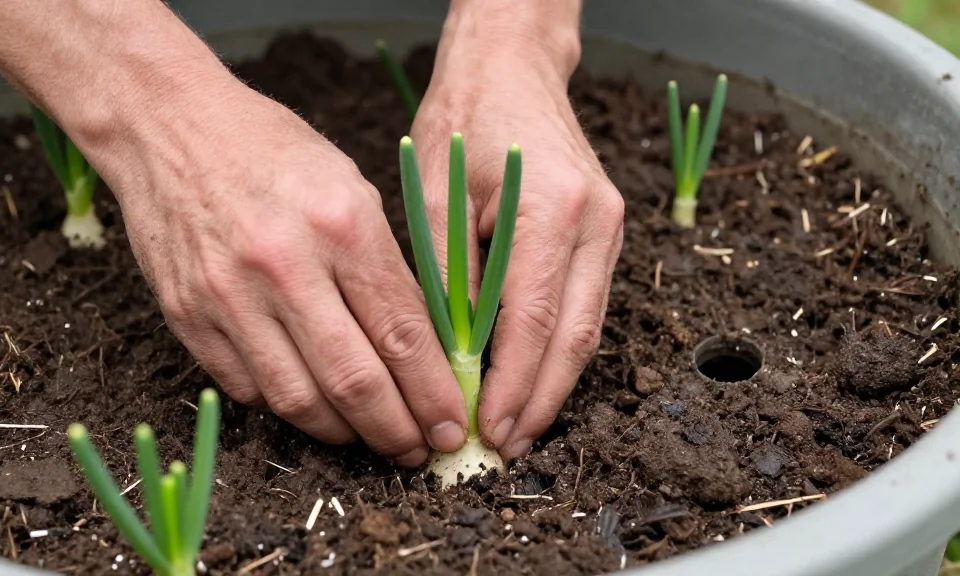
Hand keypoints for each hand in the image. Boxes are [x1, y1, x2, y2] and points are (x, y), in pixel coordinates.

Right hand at [104, 79, 468, 465]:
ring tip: (371, 438)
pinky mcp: (188, 316)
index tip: (452, 422)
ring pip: (299, 398)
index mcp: (341, 224)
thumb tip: (418, 349)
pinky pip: (247, 388)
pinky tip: (314, 409)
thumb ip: (384, 267)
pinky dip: (288, 409)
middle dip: (397, 429)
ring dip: (344, 433)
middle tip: (420, 449)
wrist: (169, 130)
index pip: (402, 332)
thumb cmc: (272, 152)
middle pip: (354, 379)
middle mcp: (285, 264)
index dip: (434, 392)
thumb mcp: (350, 188)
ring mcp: (229, 295)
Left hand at [411, 20, 624, 459]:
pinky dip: (562, 350)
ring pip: (588, 328)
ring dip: (555, 384)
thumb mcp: (435, 195)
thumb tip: (452, 360)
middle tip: (507, 445)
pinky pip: (587, 306)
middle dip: (539, 399)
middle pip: (573, 336)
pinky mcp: (605, 233)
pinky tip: (535, 380)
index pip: (533, 319)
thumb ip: (446, 278)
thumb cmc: (464, 121)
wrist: (511, 69)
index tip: (486, 426)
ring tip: (521, 428)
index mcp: (551, 206)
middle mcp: (593, 220)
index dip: (511, 382)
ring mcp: (608, 226)